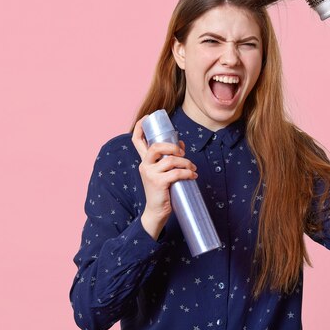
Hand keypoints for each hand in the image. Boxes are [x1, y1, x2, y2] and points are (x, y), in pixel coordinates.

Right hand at [131, 116, 197, 238]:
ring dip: (185, 163)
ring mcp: (150, 174)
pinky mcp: (158, 183)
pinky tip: (192, 176)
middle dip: (172, 147)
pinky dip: (187, 173)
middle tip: (182, 153)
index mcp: (144, 161)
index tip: (147, 117)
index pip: (136, 140)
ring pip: (170, 161)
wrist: (156, 212)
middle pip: (155, 147)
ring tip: (192, 168)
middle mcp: (144, 165)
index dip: (140, 127)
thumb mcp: (164, 172)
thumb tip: (181, 143)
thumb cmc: (162, 190)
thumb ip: (169, 158)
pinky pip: (176, 173)